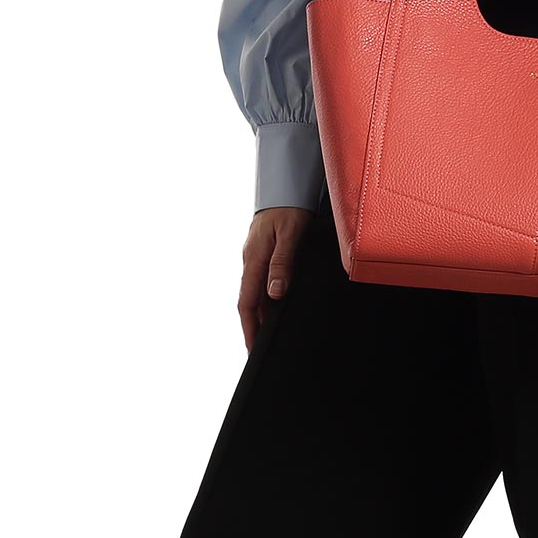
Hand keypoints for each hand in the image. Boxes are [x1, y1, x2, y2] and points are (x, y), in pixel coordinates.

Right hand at [239, 206, 315, 350]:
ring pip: (254, 292)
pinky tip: (273, 306)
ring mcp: (254, 257)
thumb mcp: (290, 235)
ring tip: (267, 334)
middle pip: (249, 302)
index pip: (247, 302)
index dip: (249, 328)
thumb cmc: (289, 209)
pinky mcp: (261, 253)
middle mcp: (250, 261)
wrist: (285, 187)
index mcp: (254, 260)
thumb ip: (282, 264)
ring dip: (259, 314)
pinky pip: (260, 281)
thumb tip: (274, 293)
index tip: (253, 348)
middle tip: (259, 349)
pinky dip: (264, 298)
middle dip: (252, 327)